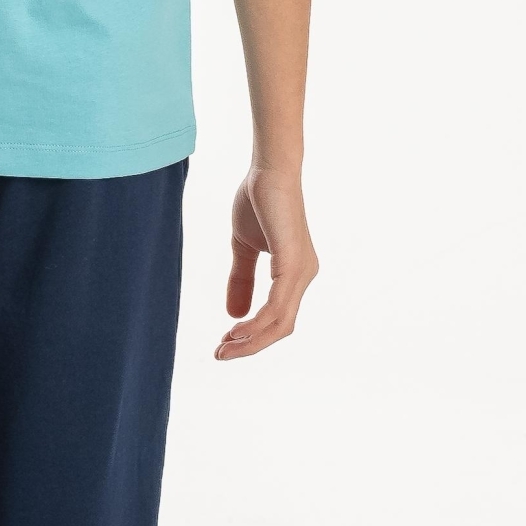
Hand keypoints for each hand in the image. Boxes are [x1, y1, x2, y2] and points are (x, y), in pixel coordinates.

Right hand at [217, 165, 317, 358]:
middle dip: (250, 346)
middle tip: (221, 354)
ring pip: (280, 323)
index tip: (224, 344)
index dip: (253, 336)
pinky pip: (277, 306)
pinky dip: (257, 322)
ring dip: (251, 340)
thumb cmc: (259, 201)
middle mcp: (304, 276)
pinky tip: (237, 328)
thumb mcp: (244, 248)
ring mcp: (302, 272)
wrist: (268, 170)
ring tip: (224, 348)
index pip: (278, 318)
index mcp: (294, 273)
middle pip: (281, 328)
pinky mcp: (293, 264)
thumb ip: (241, 280)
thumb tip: (234, 315)